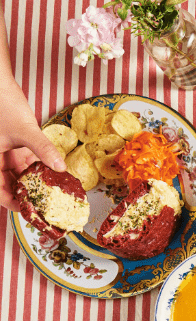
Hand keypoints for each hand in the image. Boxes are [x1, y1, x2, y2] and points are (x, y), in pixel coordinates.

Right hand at [0, 86, 66, 211]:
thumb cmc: (3, 103)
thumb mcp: (24, 129)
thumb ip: (42, 148)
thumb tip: (60, 167)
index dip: (14, 204)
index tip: (32, 212)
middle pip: (10, 186)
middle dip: (29, 195)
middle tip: (50, 206)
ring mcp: (4, 154)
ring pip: (19, 176)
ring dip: (35, 183)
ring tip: (56, 192)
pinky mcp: (13, 146)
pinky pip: (25, 163)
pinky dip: (38, 169)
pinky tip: (54, 174)